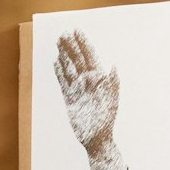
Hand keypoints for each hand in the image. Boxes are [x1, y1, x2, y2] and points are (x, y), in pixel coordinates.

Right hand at [54, 29, 127, 169]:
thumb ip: (113, 82)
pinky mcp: (69, 97)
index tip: (77, 31)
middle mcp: (88, 82)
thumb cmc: (107, 120)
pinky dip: (58, 71)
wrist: (96, 139)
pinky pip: (62, 81)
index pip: (90, 57)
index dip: (84, 43)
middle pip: (78, 59)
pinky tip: (55, 61)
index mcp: (100, 79)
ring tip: (58, 41)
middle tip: (64, 33)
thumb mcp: (112, 100)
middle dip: (71, 46)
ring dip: (64, 54)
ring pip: (69, 67)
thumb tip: (113, 65)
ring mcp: (78, 89)